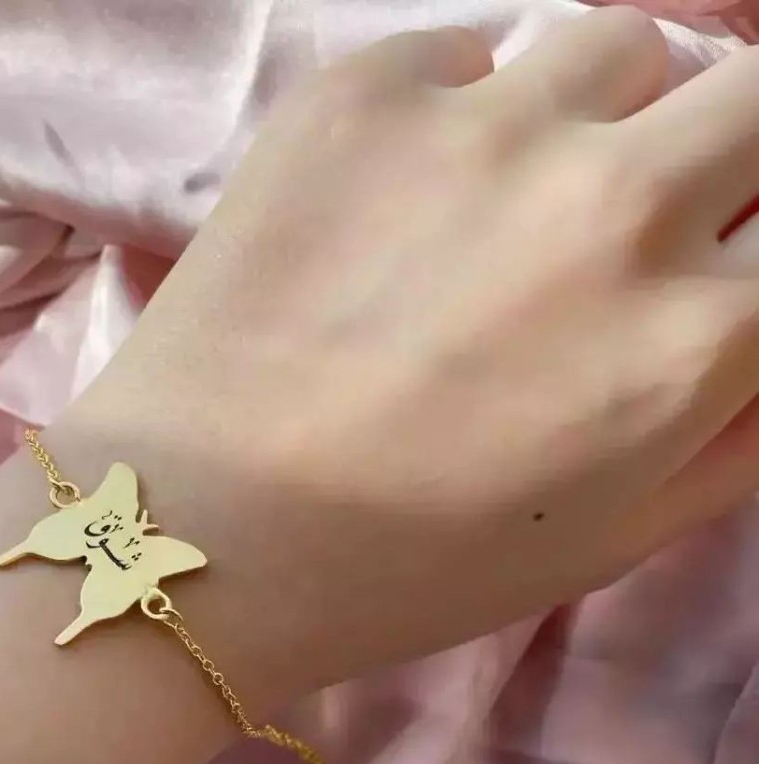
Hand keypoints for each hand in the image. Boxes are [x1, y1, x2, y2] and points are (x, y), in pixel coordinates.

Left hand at [70, 9, 758, 703]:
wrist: (202, 530)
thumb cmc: (405, 567)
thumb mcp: (611, 541)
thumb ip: (741, 433)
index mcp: (692, 338)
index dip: (748, 256)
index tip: (709, 269)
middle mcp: (613, 205)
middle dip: (729, 151)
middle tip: (647, 212)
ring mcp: (481, 129)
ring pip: (621, 47)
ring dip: (602, 116)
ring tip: (520, 198)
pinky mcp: (363, 95)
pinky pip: (467, 55)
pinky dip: (463, 114)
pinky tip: (401, 200)